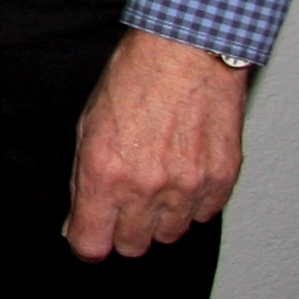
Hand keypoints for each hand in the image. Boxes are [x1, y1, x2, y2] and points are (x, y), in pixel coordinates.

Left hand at [65, 28, 247, 259]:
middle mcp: (146, 188)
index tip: (88, 237)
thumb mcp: (88, 125)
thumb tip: (77, 219)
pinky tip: (183, 173)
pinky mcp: (221, 181)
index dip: (86, 244)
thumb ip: (83, 178)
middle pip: (132, 246)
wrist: (187, 52)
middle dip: (122, 231)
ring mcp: (187, 187)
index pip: (92, 244)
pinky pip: (203, 215)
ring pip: (170, 235)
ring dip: (159, 219)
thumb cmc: (134, 79)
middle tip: (122, 204)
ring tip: (155, 183)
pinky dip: (192, 203)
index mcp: (105, 174)